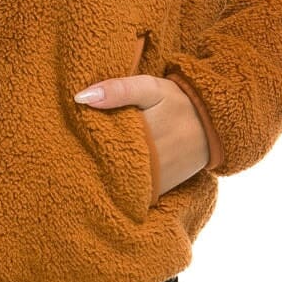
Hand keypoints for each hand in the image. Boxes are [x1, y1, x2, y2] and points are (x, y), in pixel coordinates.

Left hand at [74, 74, 210, 200]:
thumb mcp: (150, 88)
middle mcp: (144, 165)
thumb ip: (118, 90)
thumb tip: (80, 98)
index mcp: (138, 137)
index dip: (79, 141)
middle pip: (102, 166)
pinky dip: (119, 184)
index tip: (68, 135)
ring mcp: (152, 182)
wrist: (213, 125)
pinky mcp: (159, 191)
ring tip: (87, 162)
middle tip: (74, 148)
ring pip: (116, 182)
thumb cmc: (178, 102)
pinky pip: (132, 192)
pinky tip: (110, 173)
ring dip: (101, 174)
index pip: (96, 144)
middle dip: (87, 159)